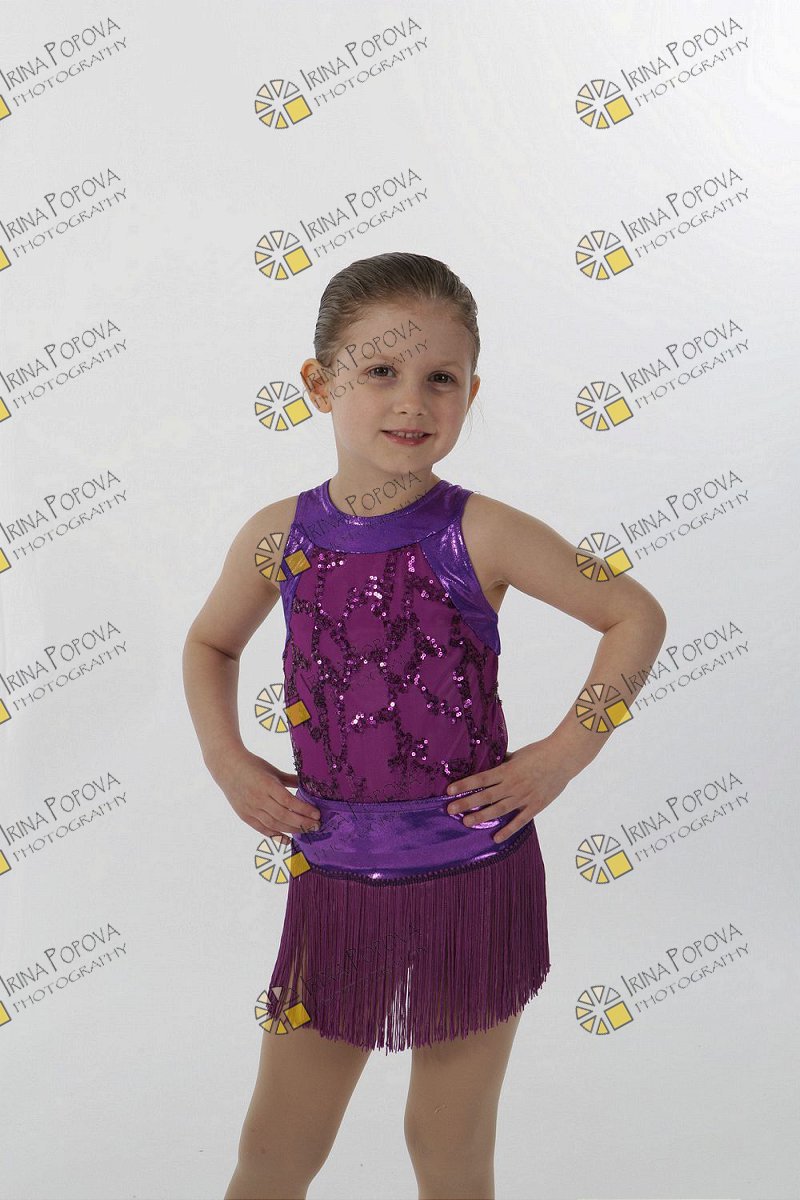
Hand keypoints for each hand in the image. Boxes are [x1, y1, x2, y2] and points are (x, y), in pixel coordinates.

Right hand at [210, 748, 320, 844]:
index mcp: (267, 784)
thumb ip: (290, 779)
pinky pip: (262, 829)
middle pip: (283, 816)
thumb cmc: (253, 765)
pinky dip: (275, 835)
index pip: (289, 801)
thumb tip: (308, 785)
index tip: (317, 814)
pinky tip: (287, 839)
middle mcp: (258, 798)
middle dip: (302, 823)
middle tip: (316, 826)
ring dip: (292, 830)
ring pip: (274, 824)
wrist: (227, 767)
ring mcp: (250, 808)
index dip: (304, 809)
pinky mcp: (245, 815)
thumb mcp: (273, 770)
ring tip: (306, 831)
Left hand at [445, 740, 572, 842]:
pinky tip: (496, 838)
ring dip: (482, 816)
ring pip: (499, 809)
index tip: (449, 791)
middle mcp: (513, 784)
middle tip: (450, 810)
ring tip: (466, 822)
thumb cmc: (540, 752)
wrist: (563, 757)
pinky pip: (520, 820)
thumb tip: (489, 762)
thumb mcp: (517, 754)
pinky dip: (508, 830)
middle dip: (467, 803)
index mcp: (507, 770)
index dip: (465, 785)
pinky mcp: (536, 805)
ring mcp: (524, 796)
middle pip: (486, 796)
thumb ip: (503, 762)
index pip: (481, 779)